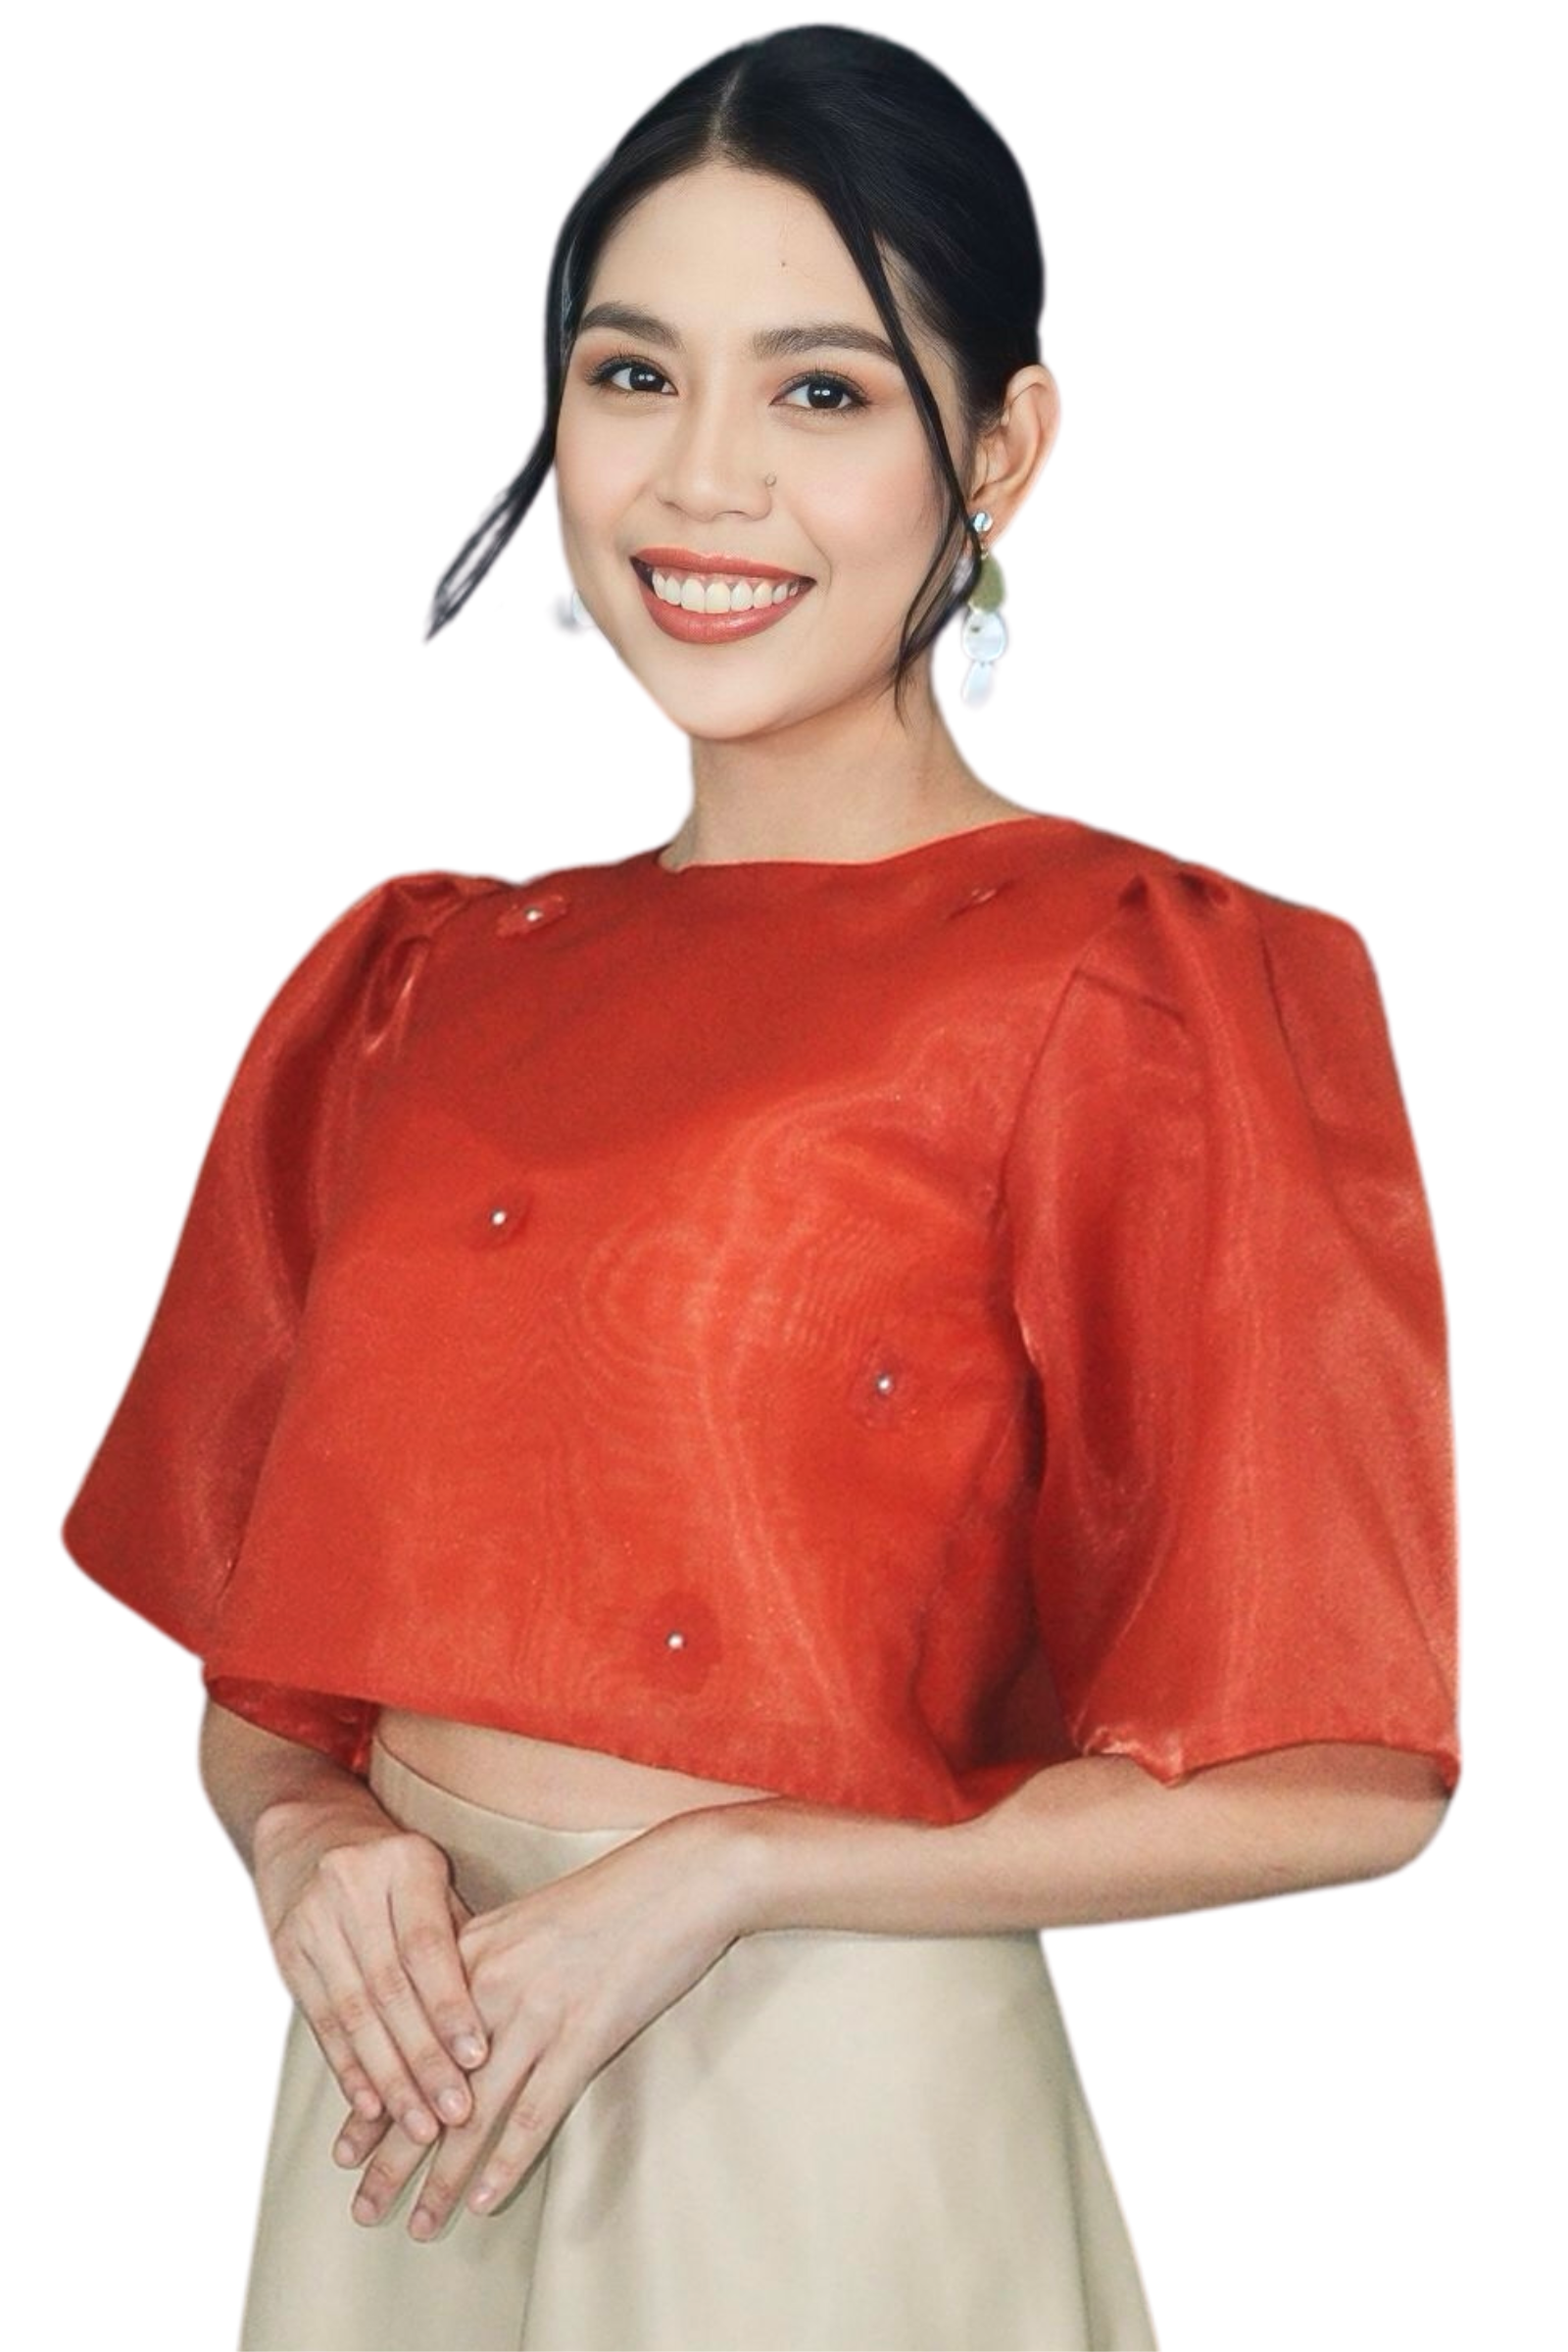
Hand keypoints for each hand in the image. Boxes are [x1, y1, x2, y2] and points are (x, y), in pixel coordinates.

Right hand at [254, 1798, 491, 2150]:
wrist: (309, 1831)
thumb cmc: (397, 1867)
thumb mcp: (435, 1878)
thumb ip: (461, 1937)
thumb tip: (499, 2017)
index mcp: (402, 1863)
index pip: (425, 1946)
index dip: (450, 2006)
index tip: (476, 2060)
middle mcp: (350, 1887)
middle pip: (388, 1988)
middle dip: (422, 2058)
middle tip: (452, 2113)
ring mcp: (311, 1920)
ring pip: (352, 2012)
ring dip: (386, 2077)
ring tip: (418, 2125)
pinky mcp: (286, 1952)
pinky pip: (321, 2019)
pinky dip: (348, 2067)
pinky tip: (370, 2107)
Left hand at [338, 1805, 746, 2239]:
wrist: (683, 1876)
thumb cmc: (611, 1896)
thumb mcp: (529, 1921)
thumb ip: (486, 1965)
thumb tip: (455, 2018)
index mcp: (471, 1953)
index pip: (402, 2042)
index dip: (372, 2101)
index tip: (345, 2150)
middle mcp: (491, 1985)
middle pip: (426, 2086)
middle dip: (390, 2155)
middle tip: (363, 2208)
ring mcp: (538, 2012)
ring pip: (474, 2113)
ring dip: (441, 2178)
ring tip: (417, 2226)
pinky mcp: (586, 2034)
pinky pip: (536, 2112)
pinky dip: (507, 2162)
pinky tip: (484, 2202)